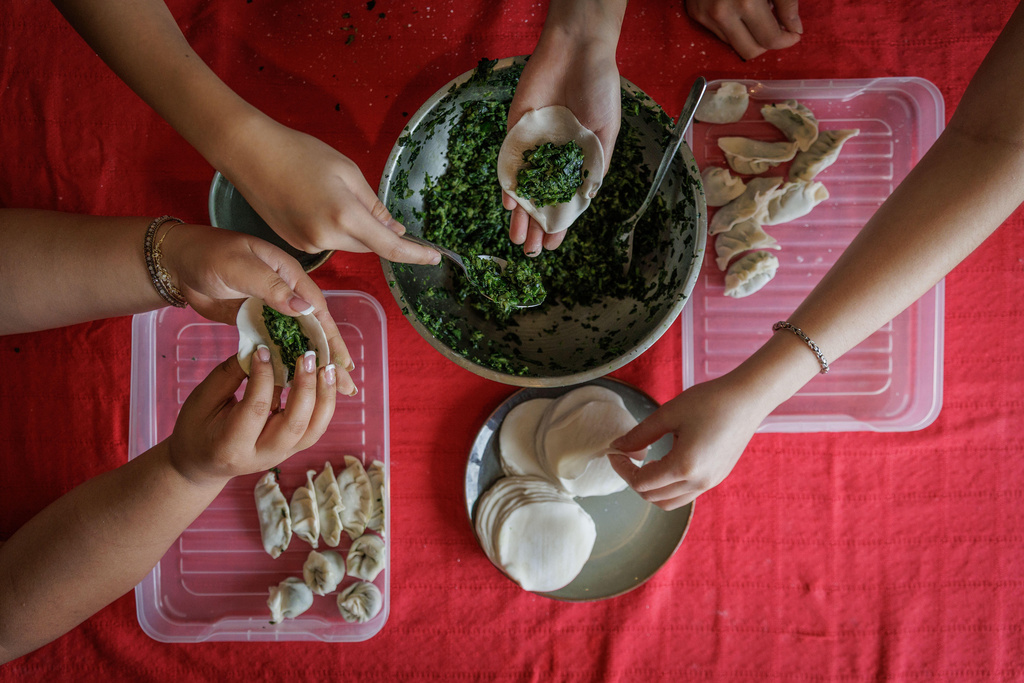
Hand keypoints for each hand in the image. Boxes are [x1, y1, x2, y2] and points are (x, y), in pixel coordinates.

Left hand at [163, 224, 357, 394]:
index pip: (317, 310)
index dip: (331, 337)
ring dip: (311, 364)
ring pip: (296, 340)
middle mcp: (284, 294)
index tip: (344, 363)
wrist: (175, 262)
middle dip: (330, 358)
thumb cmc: (208, 255)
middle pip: (313, 329)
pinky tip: (296, 381)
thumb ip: (271, 287)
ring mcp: (269, 310)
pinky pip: (274, 345)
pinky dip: (286, 361)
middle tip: (347, 386)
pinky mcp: (253, 322)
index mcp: (288, 275)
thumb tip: (305, 308)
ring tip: (330, 392)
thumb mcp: (240, 267)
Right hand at [168, 350, 335, 485]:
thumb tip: (260, 346)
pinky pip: (316, 428)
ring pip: (314, 429)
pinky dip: (324, 403)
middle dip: (305, 387)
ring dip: (324, 396)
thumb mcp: (202, 400)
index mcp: (232, 446)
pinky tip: (325, 379)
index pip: (256, 408)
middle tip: (307, 355)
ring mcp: (282, 455)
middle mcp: (262, 456)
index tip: (265, 349)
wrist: (203, 464)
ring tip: (327, 367)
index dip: (263, 376)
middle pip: (294, 424)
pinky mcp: (293, 449)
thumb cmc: (197, 429)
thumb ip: (230, 374)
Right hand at [227, 121, 440, 265]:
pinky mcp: (297, 244)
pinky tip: (317, 203)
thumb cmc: (300, 153)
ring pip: (349, 244)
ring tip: (331, 194)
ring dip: (354, 229)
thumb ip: (374, 206)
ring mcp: (309, 244)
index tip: (435, 257)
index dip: (416, 254)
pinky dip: (334, 229)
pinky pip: (329, 242)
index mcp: (345, 216)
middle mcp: (327, 237)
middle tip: (368, 203)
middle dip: (379, 232)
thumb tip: (395, 230)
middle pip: (369, 246)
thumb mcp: (347, 172)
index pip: (390, 246)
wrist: (250, 154)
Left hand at [504, 3, 623, 255]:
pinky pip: (510, 163)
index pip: (565, 201)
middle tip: (529, 252)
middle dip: (535, 226)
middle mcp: (554, 158)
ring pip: (523, 188)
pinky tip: (509, 203)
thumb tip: (585, 200)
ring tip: (517, 239)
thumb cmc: (600, 88)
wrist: (577, 50)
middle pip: (541, 200)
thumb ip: (594, 166)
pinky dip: (509, 183)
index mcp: (577, 161)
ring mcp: (534, 147)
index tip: (554, 246)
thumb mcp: (606, 132)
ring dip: (520, 214)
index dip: (559, 224)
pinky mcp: (516, 131)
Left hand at [608, 375, 769, 509]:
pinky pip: (686, 494)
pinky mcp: (717, 478)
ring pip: (669, 502)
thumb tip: (618, 446)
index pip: (641, 483)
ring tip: (645, 462)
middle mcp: (699, 482)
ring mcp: (710, 483)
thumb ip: (640, 434)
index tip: (615, 453)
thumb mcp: (668, 414)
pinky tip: (666, 461)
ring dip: (652, 488)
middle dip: (634, 479)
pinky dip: (669, 486)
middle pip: (653, 497)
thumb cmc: (709, 401)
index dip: (622, 469)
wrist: (748, 399)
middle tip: (626, 456)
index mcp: (684, 466)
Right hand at [685, 0, 801, 60]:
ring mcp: (705, 15)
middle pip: (750, 51)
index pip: (770, 39)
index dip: (786, 40)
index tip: (793, 34)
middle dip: (767, 43)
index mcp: (746, 2)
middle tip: (777, 28)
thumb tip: (794, 29)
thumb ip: (786, 3)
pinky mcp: (695, 14)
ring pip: (734, 45)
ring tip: (756, 13)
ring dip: (749, 35)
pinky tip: (739, 10)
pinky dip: (734, 27)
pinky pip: (720, 33)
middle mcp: (722, 13)